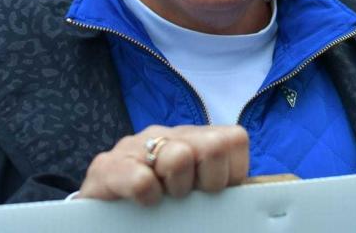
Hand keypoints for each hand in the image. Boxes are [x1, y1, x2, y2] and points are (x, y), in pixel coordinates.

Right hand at [78, 124, 248, 204]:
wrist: (100, 220)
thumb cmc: (159, 208)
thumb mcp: (196, 194)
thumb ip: (221, 188)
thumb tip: (255, 199)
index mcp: (195, 140)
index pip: (233, 140)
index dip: (231, 173)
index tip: (214, 193)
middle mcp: (168, 135)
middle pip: (213, 145)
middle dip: (206, 179)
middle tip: (187, 197)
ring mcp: (136, 145)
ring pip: (179, 155)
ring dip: (175, 186)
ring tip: (163, 199)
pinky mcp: (106, 166)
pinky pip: (140, 177)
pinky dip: (146, 195)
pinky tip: (142, 203)